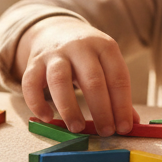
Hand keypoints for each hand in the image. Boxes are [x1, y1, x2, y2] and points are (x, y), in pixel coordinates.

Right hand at [14, 17, 137, 135]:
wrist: (56, 30)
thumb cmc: (87, 56)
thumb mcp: (106, 64)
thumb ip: (117, 92)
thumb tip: (130, 124)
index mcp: (104, 46)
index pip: (118, 77)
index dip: (122, 105)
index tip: (124, 128)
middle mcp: (80, 47)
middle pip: (92, 80)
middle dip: (101, 110)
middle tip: (105, 132)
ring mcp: (55, 53)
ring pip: (60, 80)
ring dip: (69, 108)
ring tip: (77, 128)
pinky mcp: (34, 62)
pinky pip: (31, 83)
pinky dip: (37, 103)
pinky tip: (47, 118)